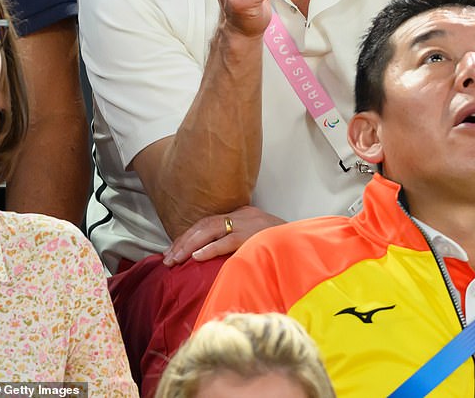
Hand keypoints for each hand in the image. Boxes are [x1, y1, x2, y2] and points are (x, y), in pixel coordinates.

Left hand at [162, 205, 284, 264]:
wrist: (306, 241)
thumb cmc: (284, 246)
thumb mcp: (260, 238)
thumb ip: (241, 243)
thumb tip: (217, 258)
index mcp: (243, 215)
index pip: (209, 221)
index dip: (189, 235)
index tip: (174, 250)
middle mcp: (243, 216)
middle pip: (206, 224)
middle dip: (184, 241)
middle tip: (167, 258)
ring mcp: (248, 224)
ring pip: (211, 229)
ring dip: (190, 245)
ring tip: (176, 258)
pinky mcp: (254, 235)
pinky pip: (228, 241)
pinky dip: (211, 248)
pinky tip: (197, 257)